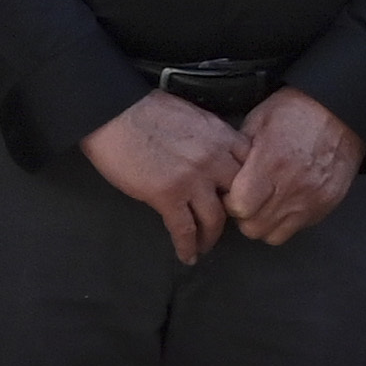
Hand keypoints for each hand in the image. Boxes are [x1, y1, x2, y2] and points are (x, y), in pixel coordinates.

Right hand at [78, 91, 240, 264]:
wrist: (112, 113)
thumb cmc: (143, 108)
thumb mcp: (191, 115)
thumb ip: (208, 137)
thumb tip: (210, 155)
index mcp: (221, 135)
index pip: (252, 166)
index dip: (249, 185)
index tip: (241, 196)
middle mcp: (214, 158)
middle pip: (240, 196)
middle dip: (235, 214)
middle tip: (227, 225)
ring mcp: (193, 179)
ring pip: (215, 219)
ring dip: (211, 237)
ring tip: (206, 245)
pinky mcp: (168, 197)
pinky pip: (185, 230)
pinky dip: (188, 247)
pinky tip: (187, 256)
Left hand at [221, 86, 365, 250]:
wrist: (342, 111)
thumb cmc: (297, 111)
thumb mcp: (258, 121)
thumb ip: (239, 153)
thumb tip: (225, 176)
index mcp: (270, 163)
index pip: (239, 207)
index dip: (230, 203)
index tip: (231, 194)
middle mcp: (291, 187)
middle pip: (253, 227)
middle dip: (244, 216)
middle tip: (247, 200)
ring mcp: (311, 200)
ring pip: (273, 235)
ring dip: (264, 223)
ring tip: (266, 204)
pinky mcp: (326, 205)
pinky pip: (297, 229)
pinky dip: (287, 221)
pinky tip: (286, 202)